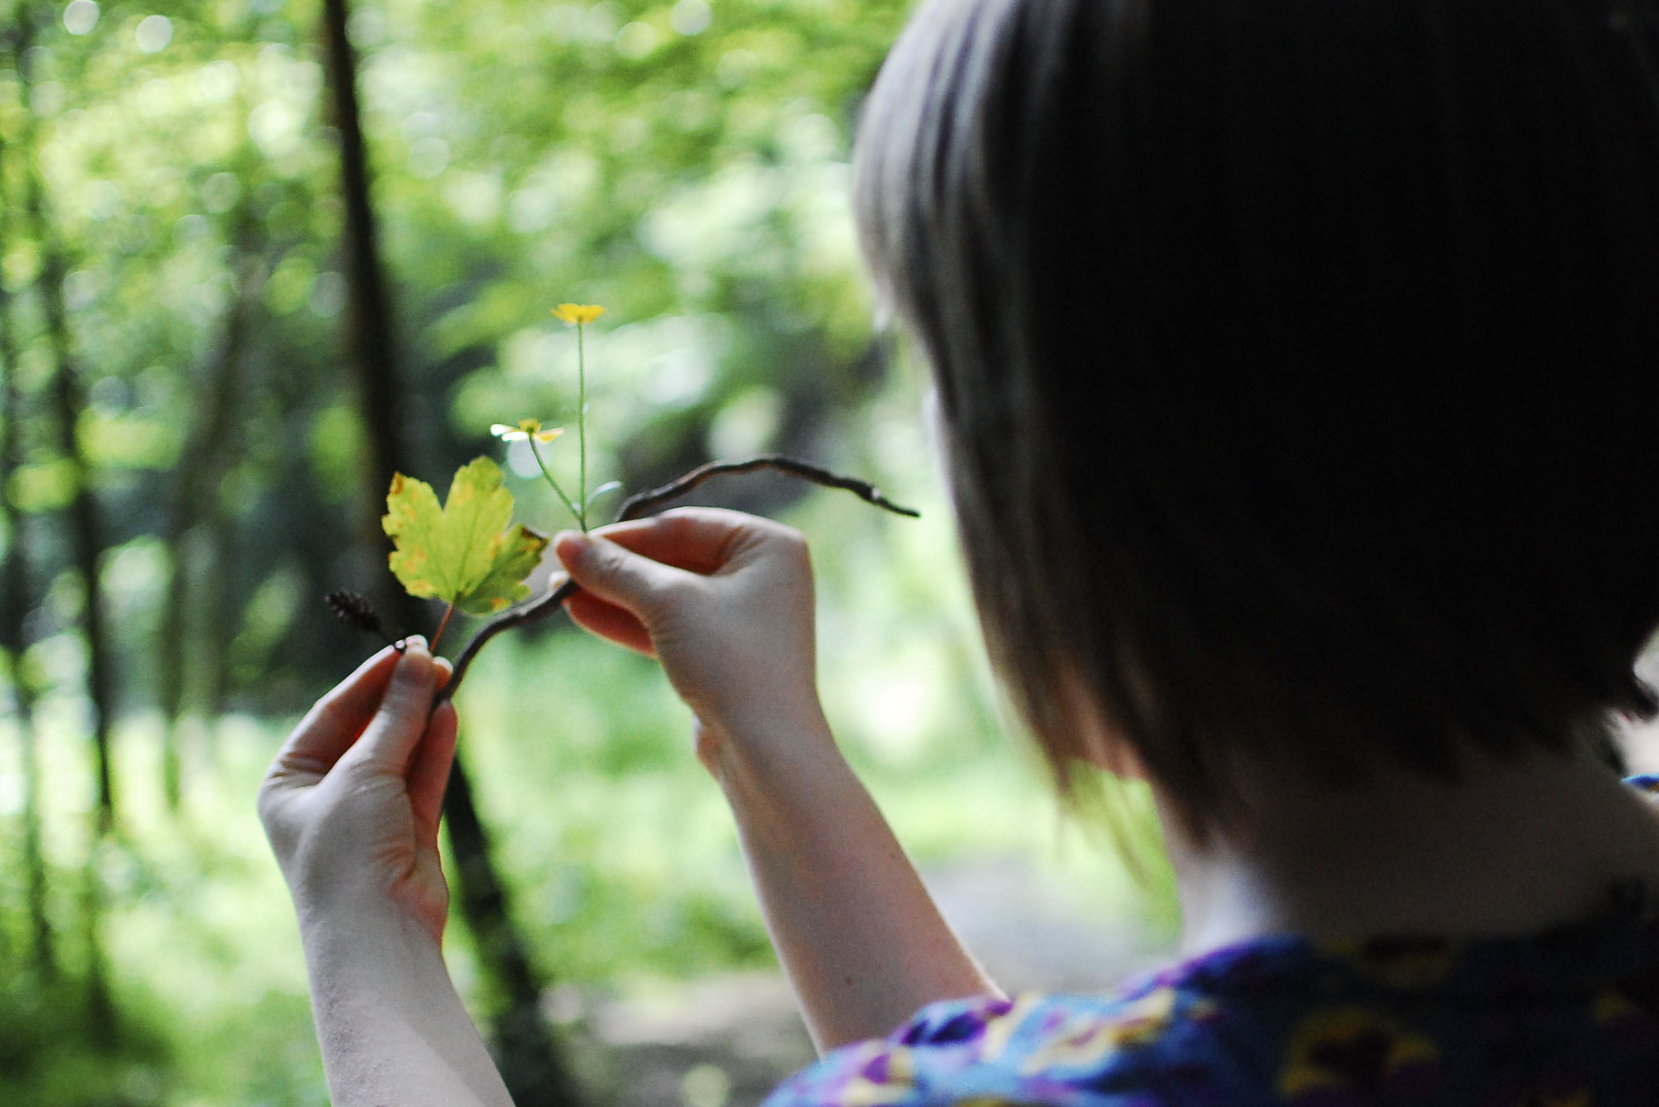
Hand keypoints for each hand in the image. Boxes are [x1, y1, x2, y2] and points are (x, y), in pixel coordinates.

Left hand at [259, 640, 456, 942]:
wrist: (378, 933)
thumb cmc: (348, 852)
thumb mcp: (364, 773)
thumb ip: (395, 716)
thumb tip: (417, 663)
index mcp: (289, 781)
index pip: (333, 714)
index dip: (369, 679)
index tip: (405, 647)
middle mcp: (325, 795)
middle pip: (369, 730)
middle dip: (400, 696)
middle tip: (433, 659)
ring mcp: (368, 814)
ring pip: (400, 751)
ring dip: (422, 717)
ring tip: (448, 676)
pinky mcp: (407, 830)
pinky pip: (422, 777)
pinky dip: (437, 747)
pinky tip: (451, 713)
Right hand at [553, 507, 824, 769]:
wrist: (763, 749)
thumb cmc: (730, 660)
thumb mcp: (668, 604)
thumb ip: (616, 570)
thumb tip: (564, 543)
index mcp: (768, 545)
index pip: (684, 526)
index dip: (625, 535)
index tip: (572, 541)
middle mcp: (763, 574)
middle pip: (674, 559)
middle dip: (616, 568)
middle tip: (559, 568)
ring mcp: (743, 617)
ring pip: (668, 596)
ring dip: (615, 595)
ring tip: (559, 593)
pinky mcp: (723, 654)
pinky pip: (672, 627)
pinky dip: (632, 622)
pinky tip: (583, 614)